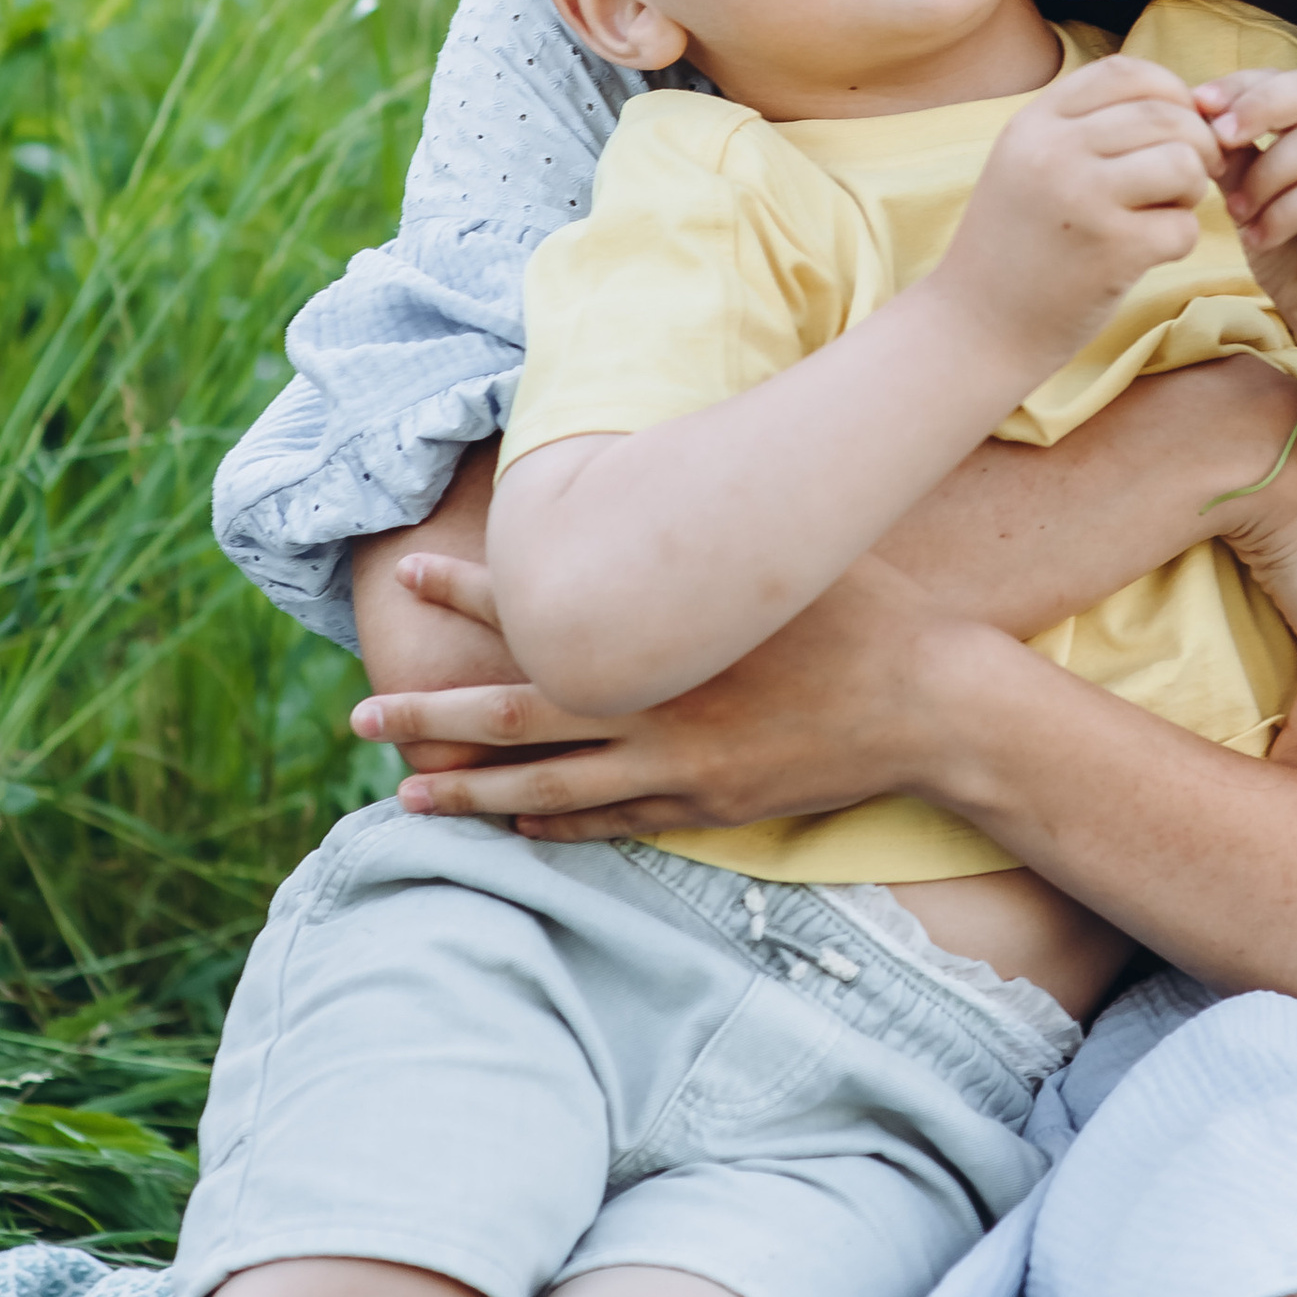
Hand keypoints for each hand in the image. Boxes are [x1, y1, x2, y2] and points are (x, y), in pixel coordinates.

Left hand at [358, 558, 956, 838]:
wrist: (935, 702)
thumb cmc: (867, 605)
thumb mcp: (781, 544)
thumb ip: (714, 524)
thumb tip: (665, 471)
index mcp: (662, 634)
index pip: (540, 609)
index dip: (467, 595)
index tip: (405, 576)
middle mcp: (652, 708)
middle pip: (514, 719)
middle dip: (431, 718)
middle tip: (361, 718)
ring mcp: (678, 767)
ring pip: (548, 789)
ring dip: (472, 791)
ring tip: (407, 796)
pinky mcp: (708, 805)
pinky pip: (612, 821)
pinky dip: (556, 824)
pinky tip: (515, 825)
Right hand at [937, 55, 1219, 375]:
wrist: (974, 329)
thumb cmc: (1017, 247)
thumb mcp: (1028, 165)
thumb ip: (1087, 128)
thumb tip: (1185, 102)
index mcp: (1033, 123)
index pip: (1125, 71)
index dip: (1170, 89)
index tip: (1178, 125)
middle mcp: (1055, 151)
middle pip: (1166, 115)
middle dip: (1197, 144)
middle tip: (1190, 177)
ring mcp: (1084, 200)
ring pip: (1183, 163)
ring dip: (1192, 190)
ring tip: (1166, 212)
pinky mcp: (1113, 251)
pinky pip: (1184, 226)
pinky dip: (1180, 241)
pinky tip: (1149, 254)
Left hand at [1197, 66, 1296, 365]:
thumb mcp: (1254, 197)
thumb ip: (1237, 157)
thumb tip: (1197, 116)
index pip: (1292, 76)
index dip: (1244, 84)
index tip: (1198, 104)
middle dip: (1261, 107)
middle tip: (1219, 138)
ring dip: (1271, 173)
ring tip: (1238, 212)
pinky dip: (1289, 212)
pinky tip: (1262, 238)